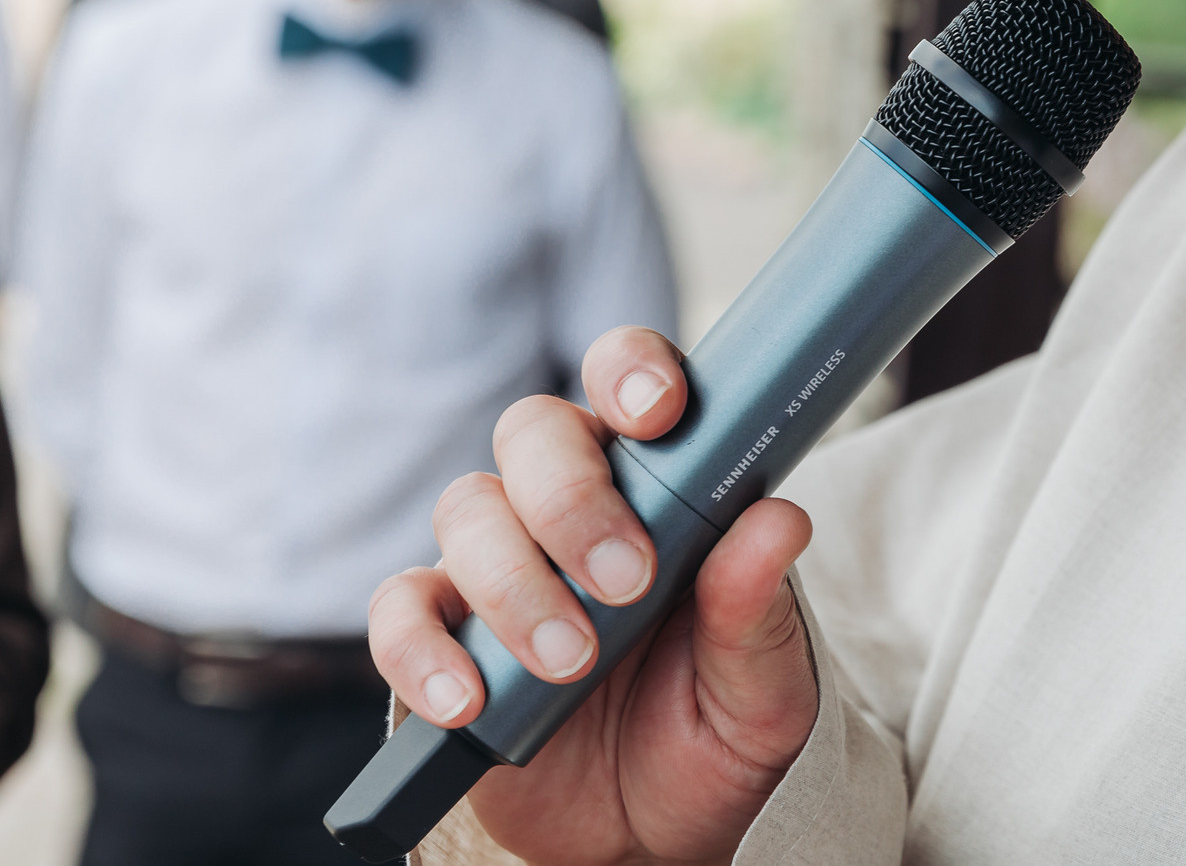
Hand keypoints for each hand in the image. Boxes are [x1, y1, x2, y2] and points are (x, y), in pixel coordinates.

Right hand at [370, 327, 819, 864]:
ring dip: (514, 583)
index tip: (658, 413)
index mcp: (660, 482)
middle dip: (572, 497)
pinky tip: (469, 701)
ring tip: (570, 663)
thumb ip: (759, 607)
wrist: (654, 838)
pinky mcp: (443, 638)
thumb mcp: (763, 684)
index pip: (629, 380)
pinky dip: (423, 650)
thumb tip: (778, 521)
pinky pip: (401, 612)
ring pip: (468, 511)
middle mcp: (572, 506)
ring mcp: (500, 567)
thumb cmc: (716, 734)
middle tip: (625, 581)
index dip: (631, 371)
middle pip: (534, 432)